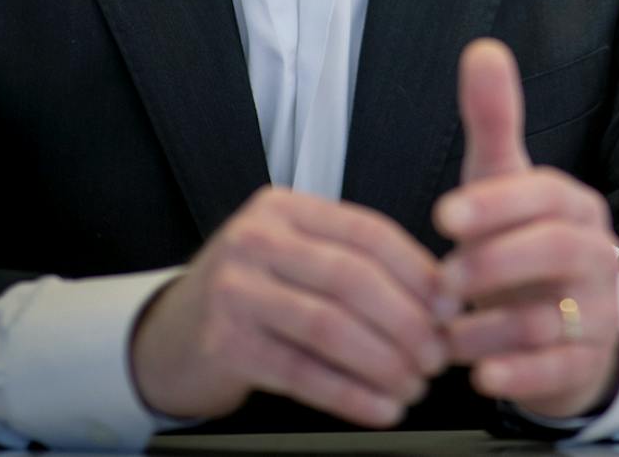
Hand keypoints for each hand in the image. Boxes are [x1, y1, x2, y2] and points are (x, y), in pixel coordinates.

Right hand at [128, 185, 448, 427]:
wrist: (169, 337)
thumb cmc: (249, 295)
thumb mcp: (294, 256)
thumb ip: (354, 262)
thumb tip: (439, 294)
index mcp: (285, 210)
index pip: (367, 232)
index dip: (418, 271)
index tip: (450, 305)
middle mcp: (257, 241)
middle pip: (352, 279)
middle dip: (407, 322)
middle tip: (436, 354)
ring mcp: (236, 291)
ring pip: (330, 327)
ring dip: (383, 363)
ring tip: (413, 384)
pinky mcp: (225, 344)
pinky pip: (302, 373)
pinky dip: (350, 395)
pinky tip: (379, 408)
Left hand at [433, 38, 618, 419]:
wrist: (563, 327)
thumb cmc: (520, 245)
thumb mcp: (503, 183)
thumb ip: (493, 122)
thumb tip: (482, 47)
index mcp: (575, 205)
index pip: (547, 194)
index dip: (496, 204)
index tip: (443, 216)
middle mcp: (596, 254)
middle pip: (559, 249)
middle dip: (496, 263)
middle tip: (442, 280)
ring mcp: (597, 312)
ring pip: (555, 316)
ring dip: (493, 326)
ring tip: (447, 334)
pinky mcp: (585, 363)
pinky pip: (559, 370)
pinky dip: (518, 374)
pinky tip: (481, 376)